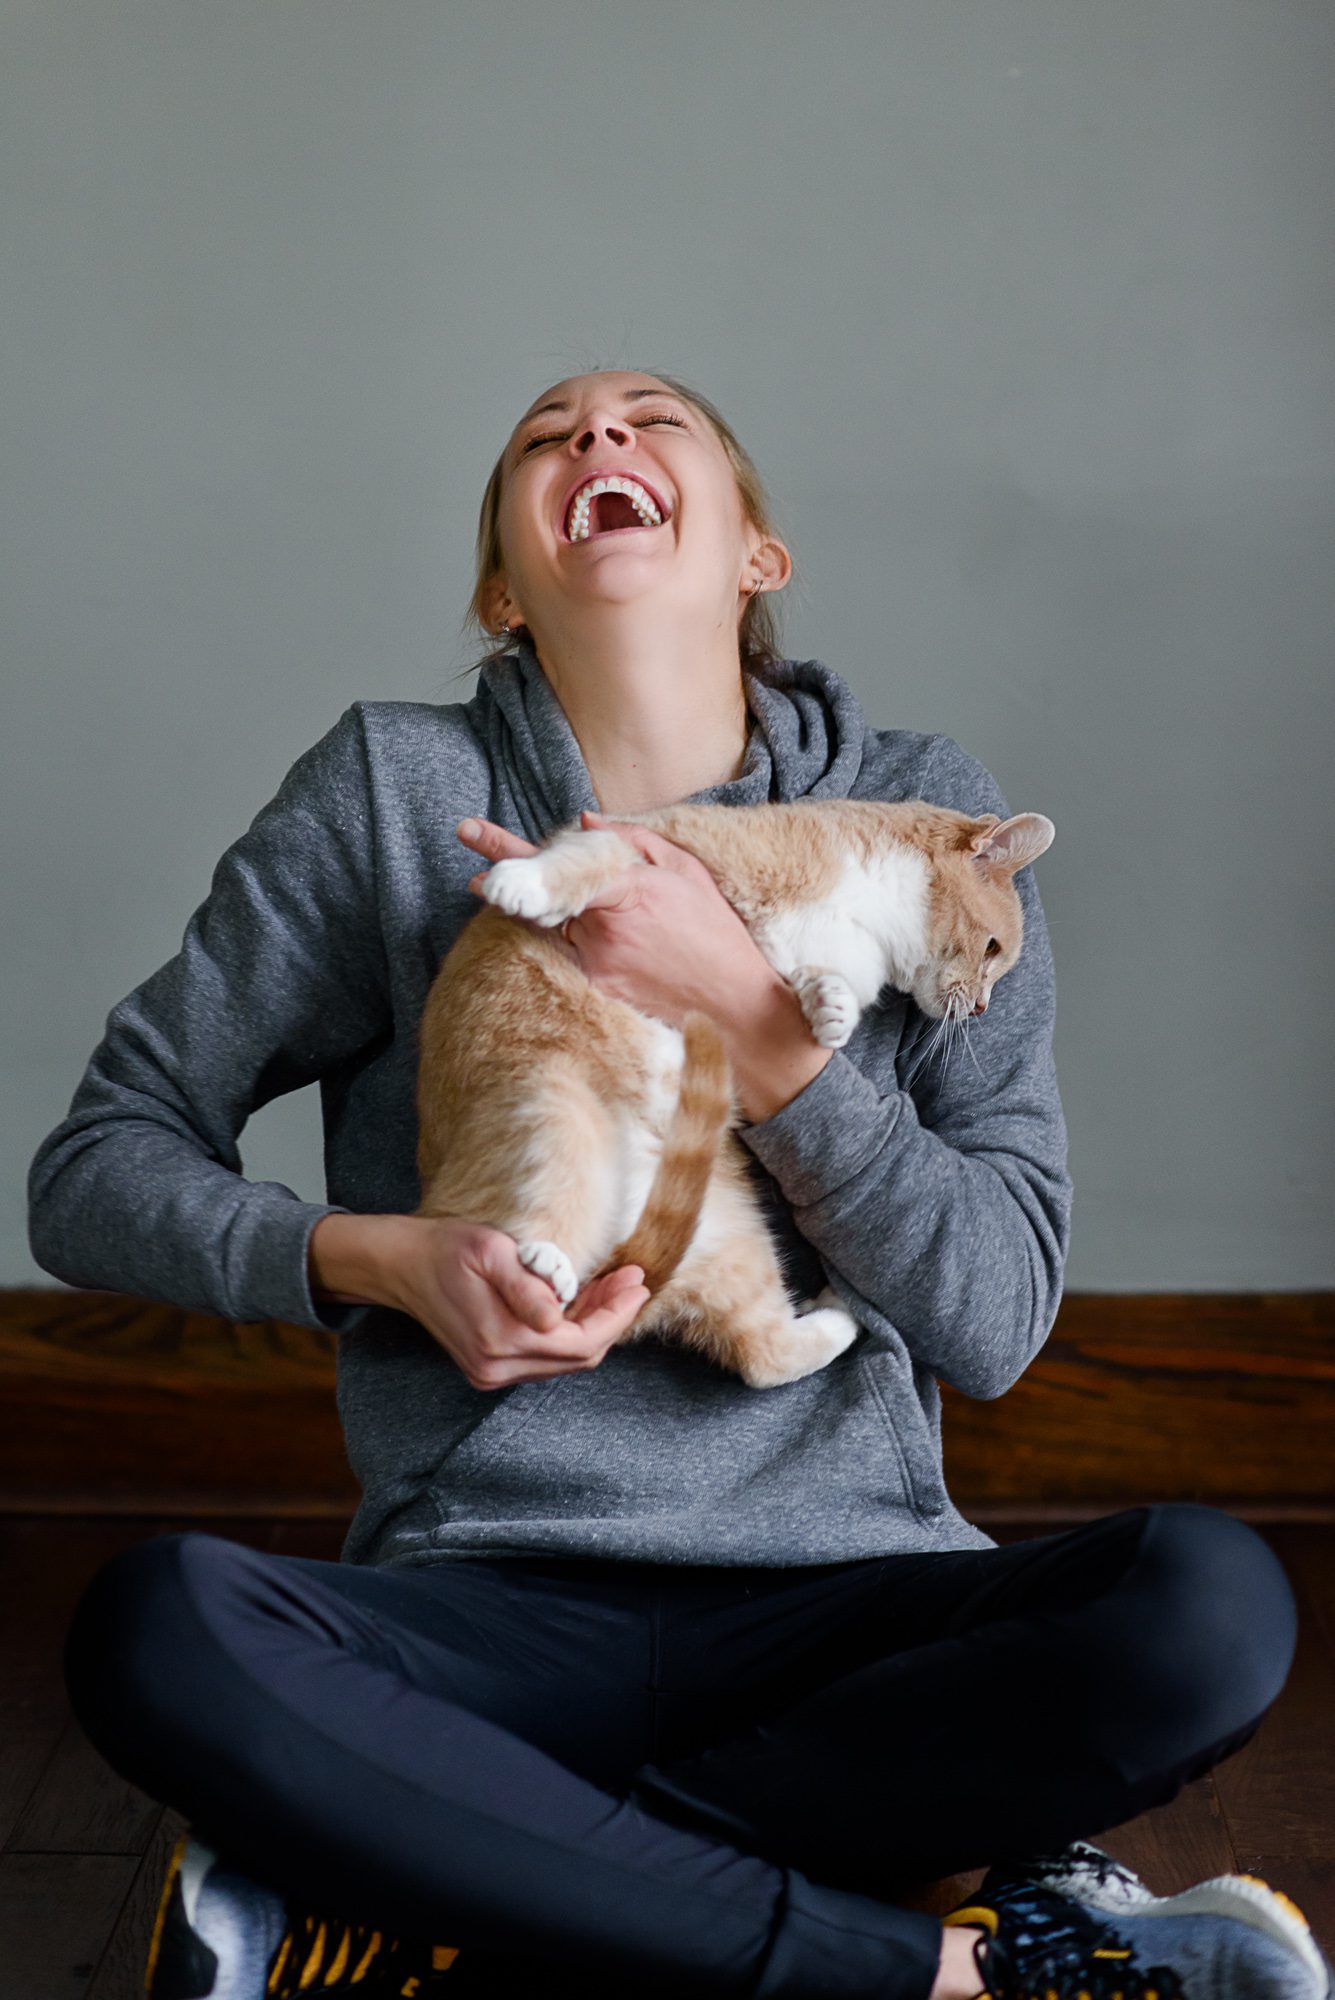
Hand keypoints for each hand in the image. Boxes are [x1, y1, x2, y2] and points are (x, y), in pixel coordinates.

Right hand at [387, 1215, 649, 1388]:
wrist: (400, 1265)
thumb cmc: (446, 1249)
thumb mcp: (491, 1253)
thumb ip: (528, 1287)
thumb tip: (560, 1315)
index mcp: (501, 1341)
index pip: (582, 1343)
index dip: (617, 1315)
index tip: (638, 1284)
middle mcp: (498, 1367)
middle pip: (578, 1357)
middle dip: (611, 1319)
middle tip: (632, 1281)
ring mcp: (492, 1372)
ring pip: (563, 1359)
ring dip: (593, 1326)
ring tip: (613, 1287)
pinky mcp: (488, 1367)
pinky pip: (544, 1356)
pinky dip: (569, 1332)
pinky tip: (580, 1301)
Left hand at [456, 811, 777, 1031]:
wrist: (735, 1008)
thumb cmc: (716, 937)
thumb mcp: (686, 874)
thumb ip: (635, 842)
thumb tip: (585, 824)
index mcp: (630, 891)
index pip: (561, 864)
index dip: (513, 851)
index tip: (473, 835)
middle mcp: (605, 930)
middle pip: (542, 894)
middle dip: (508, 874)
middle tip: (470, 847)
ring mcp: (597, 965)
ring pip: (550, 928)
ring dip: (533, 908)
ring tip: (492, 888)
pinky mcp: (596, 993)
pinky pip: (564, 959)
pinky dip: (559, 943)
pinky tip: (556, 934)